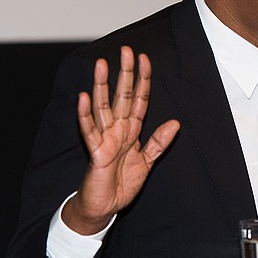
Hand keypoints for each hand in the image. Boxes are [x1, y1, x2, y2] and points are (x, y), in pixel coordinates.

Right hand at [63, 46, 179, 234]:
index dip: (143, 80)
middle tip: (127, 50)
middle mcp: (117, 130)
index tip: (145, 59)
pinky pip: (89, 131)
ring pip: (103, 107)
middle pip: (121, 96)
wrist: (104, 207)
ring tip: (101, 64)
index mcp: (131, 131)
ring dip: (102, 86)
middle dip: (125, 74)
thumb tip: (175, 122)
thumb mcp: (147, 162)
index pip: (138, 100)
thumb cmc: (121, 184)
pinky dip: (85, 115)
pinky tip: (83, 97)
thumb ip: (159, 143)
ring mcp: (104, 139)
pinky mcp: (95, 153)